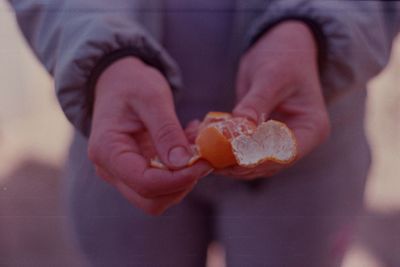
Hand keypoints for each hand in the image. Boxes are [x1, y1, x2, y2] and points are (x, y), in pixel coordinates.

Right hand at [88, 57, 210, 214]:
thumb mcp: (152, 97)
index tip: (205, 162)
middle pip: (151, 200)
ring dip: (183, 178)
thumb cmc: (131, 84)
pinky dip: (180, 172)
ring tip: (194, 146)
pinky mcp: (136, 172)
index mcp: (107, 150)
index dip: (179, 179)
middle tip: (203, 157)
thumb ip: (166, 130)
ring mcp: (122, 174)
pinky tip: (186, 146)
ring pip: (158, 198)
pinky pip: (162, 184)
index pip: (144, 183)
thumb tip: (183, 163)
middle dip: (182, 183)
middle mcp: (110, 169)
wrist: (117, 82)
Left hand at [218, 21, 329, 178]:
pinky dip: (224, 150)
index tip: (232, 157)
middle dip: (238, 164)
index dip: (259, 160)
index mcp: (311, 128)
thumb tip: (241, 127)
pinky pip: (241, 150)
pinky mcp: (259, 137)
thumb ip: (256, 102)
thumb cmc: (284, 56)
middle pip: (266, 164)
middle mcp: (296, 140)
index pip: (286, 153)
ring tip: (204, 154)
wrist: (281, 46)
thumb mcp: (271, 76)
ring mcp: (277, 141)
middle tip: (211, 160)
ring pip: (251, 162)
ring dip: (227, 161)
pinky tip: (205, 144)